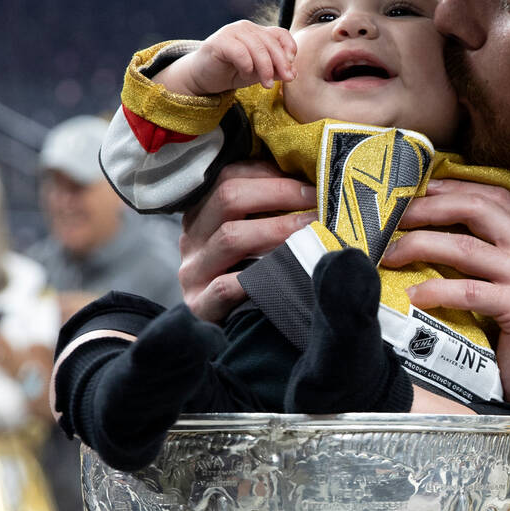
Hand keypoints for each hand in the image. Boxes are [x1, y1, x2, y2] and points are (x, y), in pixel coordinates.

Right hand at [158, 20, 297, 95]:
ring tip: (265, 84)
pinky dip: (247, 66)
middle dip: (281, 63)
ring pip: (257, 48)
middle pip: (271, 42)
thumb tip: (293, 73)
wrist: (203, 77)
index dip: (289, 49)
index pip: (280, 34)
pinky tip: (245, 75)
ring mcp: (231, 32)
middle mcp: (246, 28)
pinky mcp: (219, 41)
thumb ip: (276, 70)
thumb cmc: (233, 72)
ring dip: (265, 68)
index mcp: (258, 32)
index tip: (291, 68)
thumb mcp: (259, 72)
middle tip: (286, 80)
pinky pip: (240, 52)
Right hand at [179, 160, 316, 322]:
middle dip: (280, 194)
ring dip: (279, 229)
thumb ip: (270, 210)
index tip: (310, 182)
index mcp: (202, 214)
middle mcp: (191, 238)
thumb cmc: (254, 275)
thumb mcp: (255, 237)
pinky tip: (289, 270)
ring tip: (313, 230)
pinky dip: (260, 274)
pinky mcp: (199, 304)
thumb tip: (316, 184)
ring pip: (231, 237)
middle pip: (228, 198)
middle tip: (318, 201)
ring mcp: (192, 272)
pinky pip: (227, 285)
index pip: (228, 176)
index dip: (271, 175)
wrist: (233, 335)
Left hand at [380, 178, 509, 510]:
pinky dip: (436, 289)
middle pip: (479, 210)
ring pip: (466, 247)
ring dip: (421, 245)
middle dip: (431, 208)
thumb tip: (436, 240)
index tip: (420, 191)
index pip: (496, 196)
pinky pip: (469, 291)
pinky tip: (415, 295)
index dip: (455, 188)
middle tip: (396, 217)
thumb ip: (493, 261)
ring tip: (391, 255)